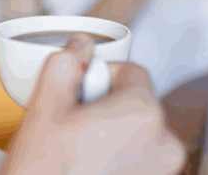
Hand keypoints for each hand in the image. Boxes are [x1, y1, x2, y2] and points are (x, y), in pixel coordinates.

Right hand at [0, 35, 185, 174]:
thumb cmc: (42, 169)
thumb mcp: (45, 104)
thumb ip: (66, 63)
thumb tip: (81, 45)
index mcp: (144, 112)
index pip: (132, 71)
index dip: (101, 75)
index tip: (80, 92)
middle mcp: (165, 142)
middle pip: (138, 102)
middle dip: (108, 104)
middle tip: (75, 124)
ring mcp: (161, 171)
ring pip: (139, 132)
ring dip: (115, 132)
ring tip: (81, 148)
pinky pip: (139, 159)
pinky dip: (120, 157)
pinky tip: (90, 165)